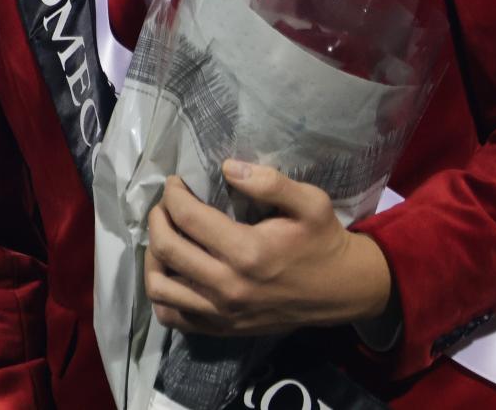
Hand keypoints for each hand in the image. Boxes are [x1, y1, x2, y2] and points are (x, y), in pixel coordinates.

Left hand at [143, 159, 392, 336]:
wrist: (343, 291)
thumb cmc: (323, 242)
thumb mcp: (310, 203)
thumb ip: (270, 182)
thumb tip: (227, 167)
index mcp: (248, 252)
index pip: (186, 216)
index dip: (172, 193)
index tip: (176, 182)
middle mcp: (229, 287)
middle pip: (166, 248)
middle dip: (157, 217)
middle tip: (165, 204)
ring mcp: (223, 313)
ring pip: (160, 287)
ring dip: (153, 256)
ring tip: (164, 236)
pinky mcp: (222, 328)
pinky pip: (173, 317)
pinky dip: (162, 294)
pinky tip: (173, 271)